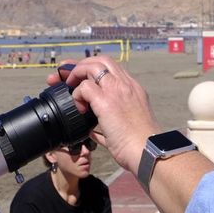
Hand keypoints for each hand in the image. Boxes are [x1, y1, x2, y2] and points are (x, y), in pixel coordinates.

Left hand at [49, 57, 160, 174]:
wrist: (148, 152)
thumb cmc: (139, 146)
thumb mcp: (126, 128)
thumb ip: (108, 126)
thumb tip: (94, 131)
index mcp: (133, 89)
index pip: (111, 69)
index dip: (92, 69)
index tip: (80, 77)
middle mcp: (126, 85)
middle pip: (101, 60)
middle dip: (80, 64)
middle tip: (65, 74)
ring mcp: (117, 90)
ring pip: (93, 66)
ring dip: (77, 73)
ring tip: (70, 87)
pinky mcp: (107, 102)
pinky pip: (85, 87)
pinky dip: (77, 95)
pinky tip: (79, 108)